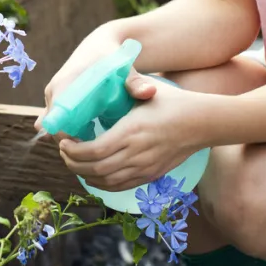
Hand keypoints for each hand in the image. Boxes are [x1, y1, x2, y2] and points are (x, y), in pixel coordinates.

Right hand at [34, 28, 151, 138]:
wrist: (100, 45)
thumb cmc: (113, 57)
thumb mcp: (123, 67)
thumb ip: (135, 82)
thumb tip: (149, 93)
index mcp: (65, 84)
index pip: (56, 119)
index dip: (70, 137)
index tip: (90, 145)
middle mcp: (53, 91)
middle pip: (53, 127)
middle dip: (72, 142)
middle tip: (98, 148)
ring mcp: (53, 96)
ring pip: (54, 127)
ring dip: (71, 138)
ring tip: (96, 141)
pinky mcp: (56, 100)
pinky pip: (57, 123)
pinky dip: (70, 132)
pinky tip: (90, 134)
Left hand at [59, 78, 203, 190]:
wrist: (202, 122)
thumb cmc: (172, 102)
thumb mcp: (146, 91)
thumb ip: (125, 87)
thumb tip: (99, 79)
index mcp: (131, 131)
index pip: (93, 151)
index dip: (73, 150)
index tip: (63, 140)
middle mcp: (136, 153)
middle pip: (95, 169)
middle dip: (72, 163)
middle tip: (64, 150)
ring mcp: (144, 167)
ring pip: (106, 181)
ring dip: (84, 174)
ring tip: (74, 161)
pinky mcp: (151, 175)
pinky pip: (120, 186)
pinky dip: (102, 183)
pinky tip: (93, 173)